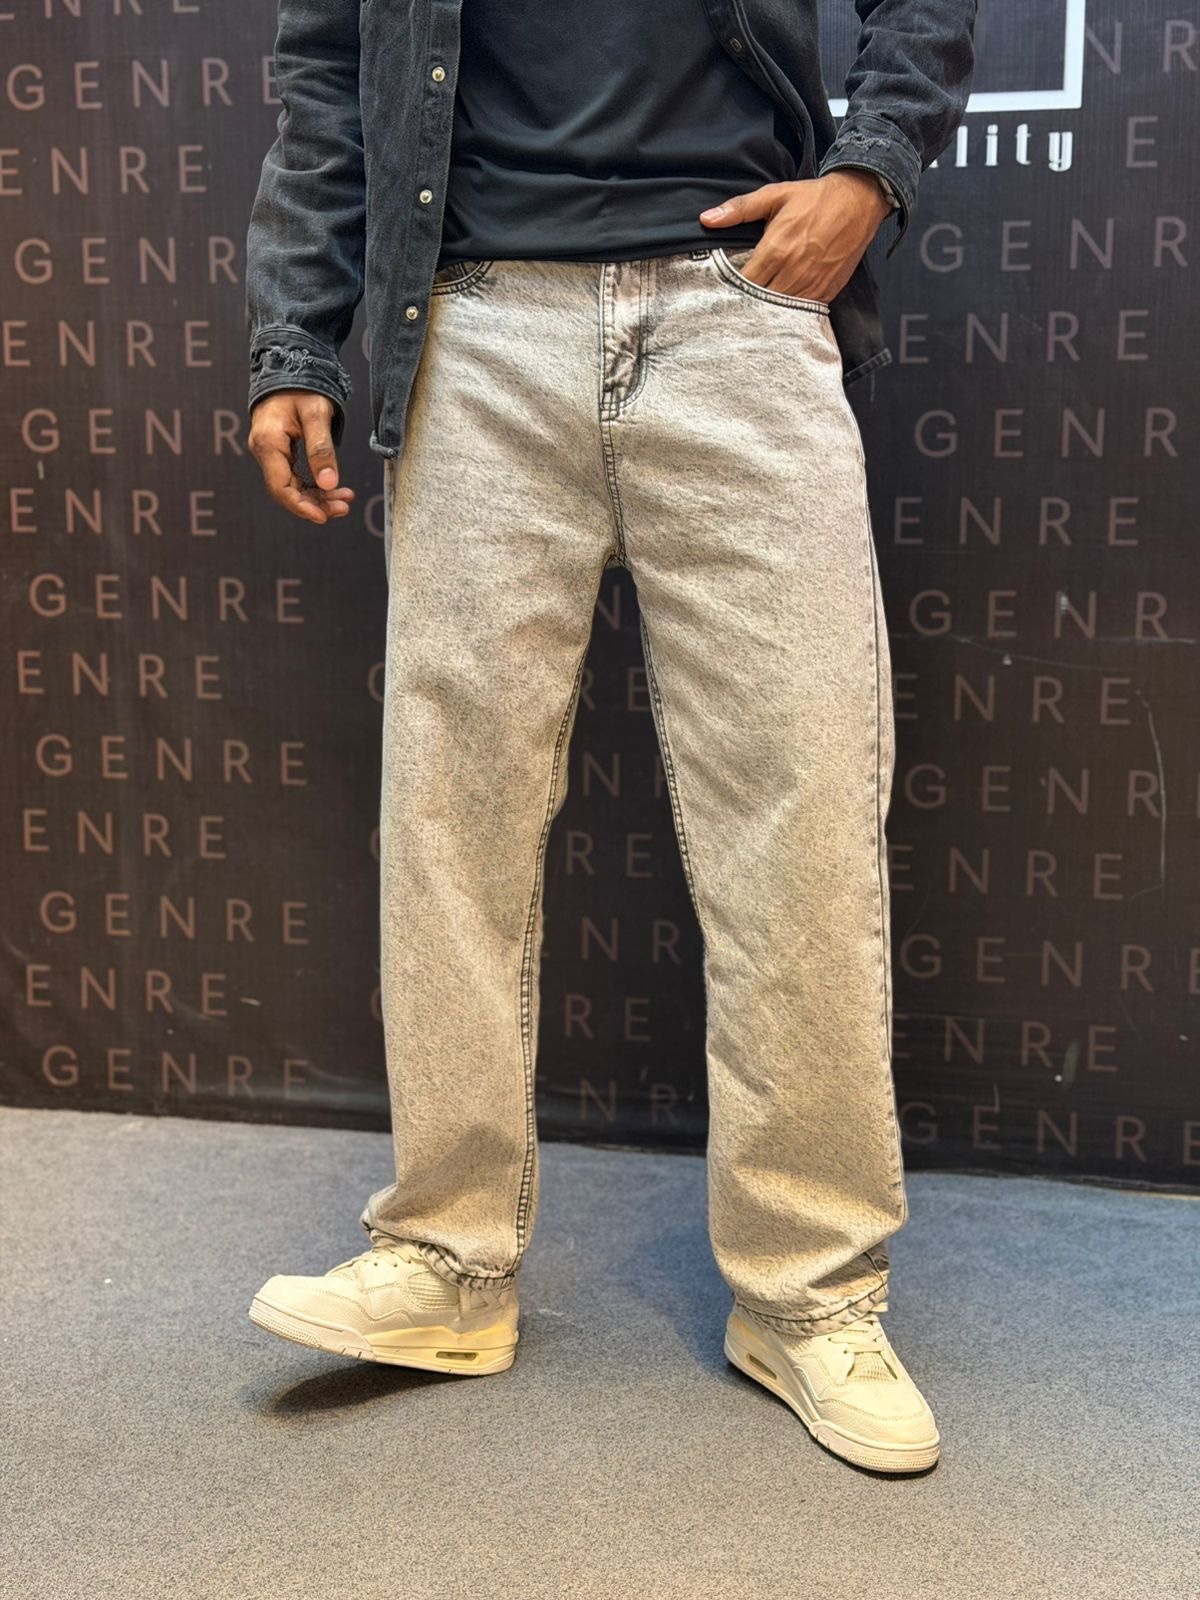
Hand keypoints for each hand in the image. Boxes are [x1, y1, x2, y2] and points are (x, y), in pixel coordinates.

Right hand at [248, 390, 356, 523]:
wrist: (291, 365)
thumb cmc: (303, 386)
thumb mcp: (317, 415)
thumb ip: (322, 449)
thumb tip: (329, 484)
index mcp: (268, 443)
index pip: (281, 487)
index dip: (302, 506)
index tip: (324, 516)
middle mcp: (264, 450)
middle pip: (286, 491)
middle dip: (315, 503)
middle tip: (343, 506)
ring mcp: (270, 451)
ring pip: (292, 485)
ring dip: (317, 496)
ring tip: (344, 499)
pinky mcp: (279, 450)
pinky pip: (294, 476)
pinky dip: (314, 484)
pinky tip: (333, 488)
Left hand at [699, 171, 891, 301]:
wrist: (859, 201)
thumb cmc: (814, 198)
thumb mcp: (775, 195)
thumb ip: (740, 209)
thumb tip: (706, 218)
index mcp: (776, 250)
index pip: (744, 283)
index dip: (731, 289)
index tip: (723, 290)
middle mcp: (793, 272)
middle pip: (760, 301)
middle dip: (748, 302)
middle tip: (737, 302)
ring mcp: (812, 284)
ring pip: (781, 311)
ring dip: (769, 311)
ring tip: (757, 309)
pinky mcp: (827, 291)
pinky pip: (803, 311)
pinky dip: (791, 312)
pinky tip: (781, 308)